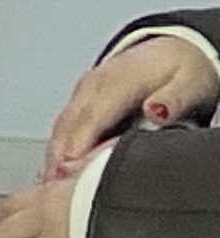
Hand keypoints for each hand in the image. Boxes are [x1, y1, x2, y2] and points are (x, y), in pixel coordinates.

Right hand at [50, 32, 219, 173]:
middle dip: (59, 154)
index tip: (69, 171)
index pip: (92, 118)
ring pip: (63, 123)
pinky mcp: (83, 95)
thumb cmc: (184, 71)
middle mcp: (96, 83)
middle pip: (70, 123)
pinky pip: (65, 121)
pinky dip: (58, 143)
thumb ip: (172, 99)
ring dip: (54, 151)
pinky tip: (57, 162)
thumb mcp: (188, 83)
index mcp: (119, 81)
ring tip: (50, 183)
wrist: (176, 49)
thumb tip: (155, 111)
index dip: (78, 146)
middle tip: (53, 188)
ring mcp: (86, 88)